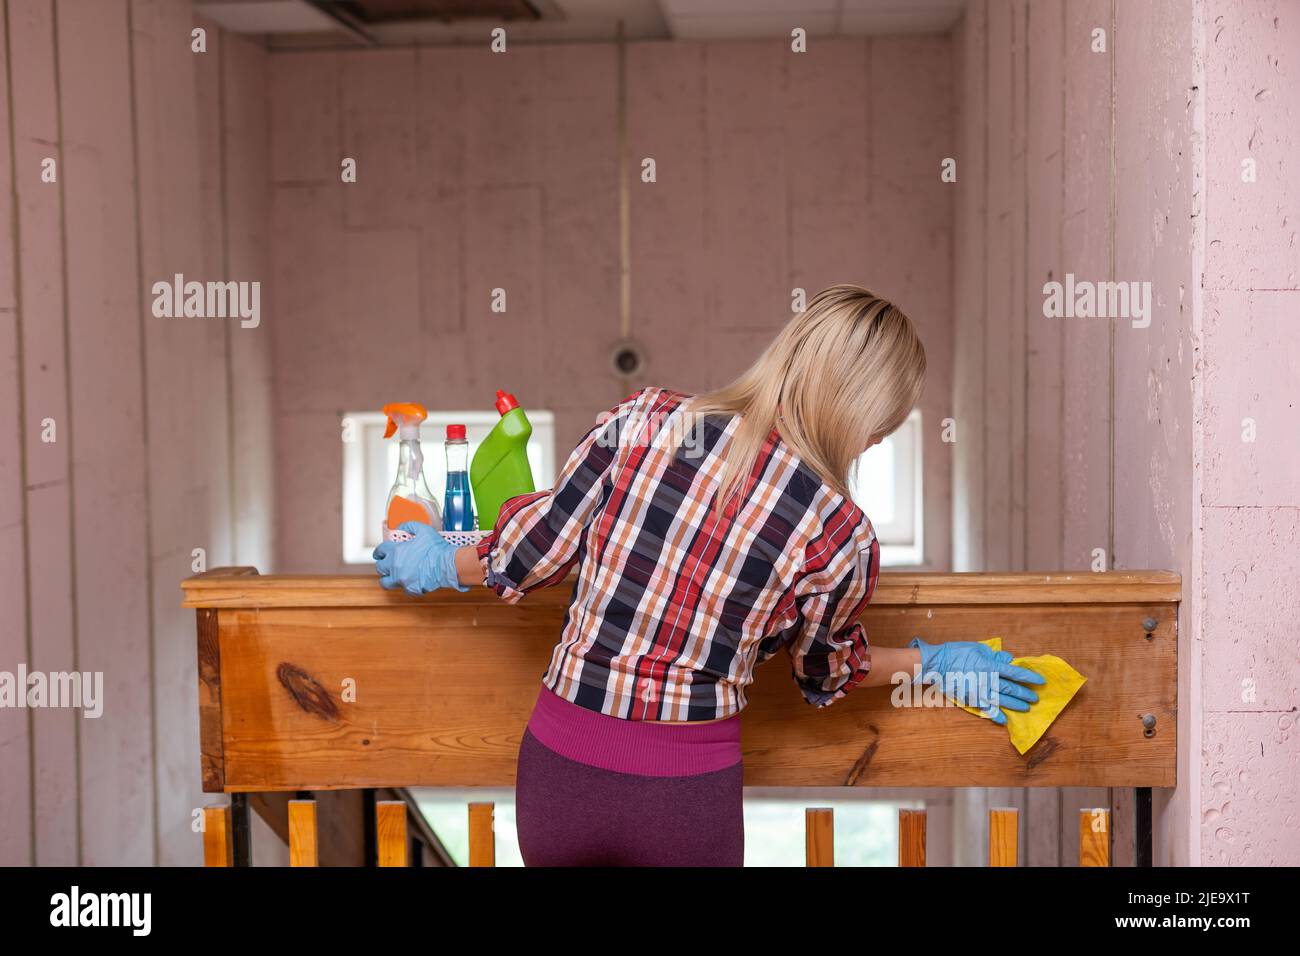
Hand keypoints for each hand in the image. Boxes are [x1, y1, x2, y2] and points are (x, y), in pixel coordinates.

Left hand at [373, 521, 467, 594]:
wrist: (447, 565)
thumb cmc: (436, 548)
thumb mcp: (423, 530)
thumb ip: (409, 526)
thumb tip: (401, 527)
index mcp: (396, 552)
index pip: (379, 551)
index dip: (379, 551)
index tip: (380, 553)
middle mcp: (395, 567)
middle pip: (379, 568)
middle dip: (382, 565)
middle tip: (386, 564)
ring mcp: (402, 580)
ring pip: (385, 583)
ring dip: (388, 579)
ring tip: (392, 577)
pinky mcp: (410, 589)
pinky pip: (404, 589)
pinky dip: (406, 586)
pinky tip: (411, 581)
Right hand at [908, 638, 1044, 724]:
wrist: (937, 664)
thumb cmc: (957, 652)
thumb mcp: (977, 648)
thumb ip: (994, 655)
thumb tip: (1008, 660)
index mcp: (990, 665)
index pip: (1015, 672)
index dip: (1029, 677)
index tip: (1040, 681)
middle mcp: (988, 680)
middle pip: (1011, 688)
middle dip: (1025, 693)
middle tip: (1035, 698)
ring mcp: (980, 691)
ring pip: (1002, 700)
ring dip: (1016, 705)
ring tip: (1026, 708)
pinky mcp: (971, 699)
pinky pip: (986, 709)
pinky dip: (996, 715)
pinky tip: (1004, 720)